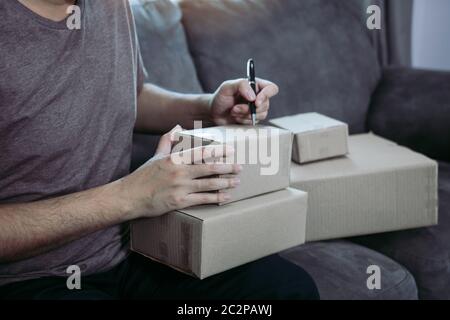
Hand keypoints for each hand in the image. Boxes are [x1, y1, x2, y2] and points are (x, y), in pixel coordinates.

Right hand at [120, 126, 241, 218]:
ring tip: (237, 181)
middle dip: (227, 168)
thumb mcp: (155, 156)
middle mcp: (179, 172)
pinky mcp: (180, 202)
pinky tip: (226, 197)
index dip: (218, 151)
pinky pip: (202, 199)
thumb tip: (177, 127)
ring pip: (209, 185)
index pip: (201, 152)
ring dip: (225, 183)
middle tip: (240, 167)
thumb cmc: (143, 176)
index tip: (231, 150)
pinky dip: (216, 198)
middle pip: (209, 169)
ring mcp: (180, 188)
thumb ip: (167, 140)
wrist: (129, 197)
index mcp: (174, 159)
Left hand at [210, 78, 278, 124]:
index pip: (271, 88)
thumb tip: (253, 97)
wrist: (214, 113)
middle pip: (266, 104)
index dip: (266, 95)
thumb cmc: (220, 97)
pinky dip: (244, 121)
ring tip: (233, 111)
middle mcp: (258, 97)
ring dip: (245, 115)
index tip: (255, 102)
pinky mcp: (253, 119)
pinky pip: (254, 122)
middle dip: (249, 108)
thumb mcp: (227, 87)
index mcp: (255, 86)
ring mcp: (256, 109)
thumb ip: (241, 85)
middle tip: (235, 108)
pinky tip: (235, 117)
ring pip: (262, 115)